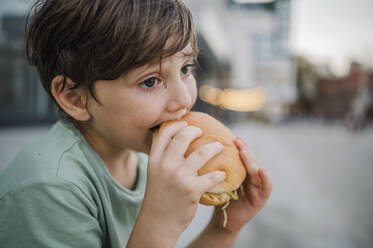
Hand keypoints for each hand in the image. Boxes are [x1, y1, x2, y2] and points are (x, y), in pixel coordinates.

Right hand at [140, 121, 225, 242]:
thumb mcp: (155, 173)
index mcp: (154, 160)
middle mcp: (165, 165)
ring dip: (214, 148)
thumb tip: (176, 140)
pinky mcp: (191, 189)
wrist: (158, 222)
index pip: (165, 133)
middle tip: (203, 132)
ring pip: (202, 153)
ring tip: (219, 147)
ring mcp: (179, 176)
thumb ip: (163, 158)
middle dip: (196, 131)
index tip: (186, 123)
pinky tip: (222, 174)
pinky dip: (220, 174)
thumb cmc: (159, 196)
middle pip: (184, 137)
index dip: (177, 124)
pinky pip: (212, 175)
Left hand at [211, 136, 271, 232]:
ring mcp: (257, 189)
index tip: (232, 137)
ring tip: (244, 153)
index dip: (239, 146)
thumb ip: (214, 169)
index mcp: (240, 173)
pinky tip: (261, 170)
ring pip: (256, 172)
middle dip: (245, 150)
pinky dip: (265, 179)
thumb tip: (198, 150)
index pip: (241, 157)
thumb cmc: (218, 201)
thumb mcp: (215, 182)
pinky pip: (266, 188)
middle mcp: (250, 178)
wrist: (222, 223)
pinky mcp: (260, 200)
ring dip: (251, 161)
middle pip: (250, 161)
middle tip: (238, 140)